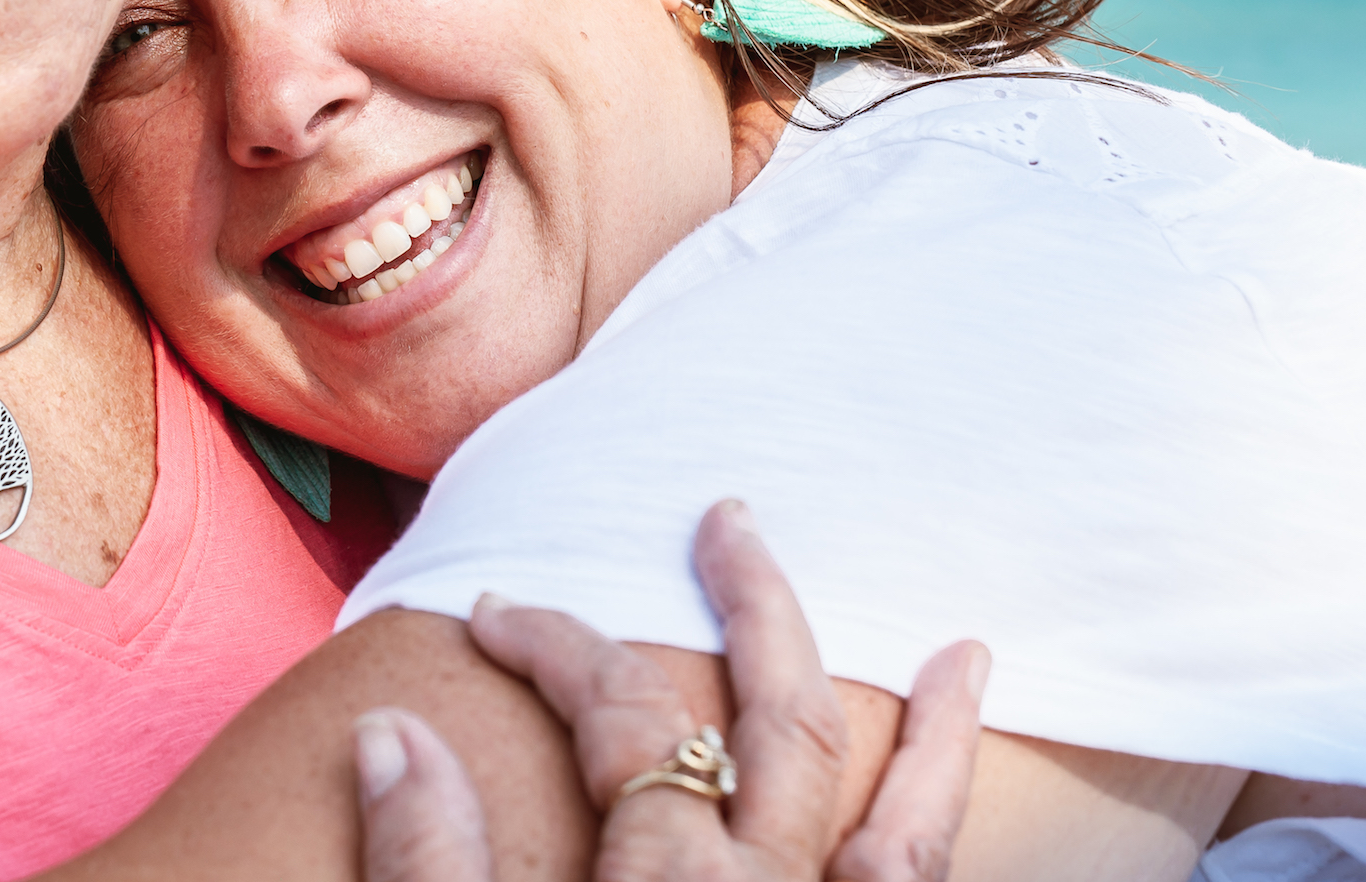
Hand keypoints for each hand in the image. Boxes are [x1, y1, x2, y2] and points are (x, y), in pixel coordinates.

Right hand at [352, 500, 988, 881]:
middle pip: (780, 721)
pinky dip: (942, 848)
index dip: (559, 644)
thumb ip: (429, 863)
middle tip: (731, 517)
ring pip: (904, 827)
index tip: (492, 612)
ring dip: (930, 731)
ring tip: (968, 651)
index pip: (625, 716)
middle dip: (757, 606)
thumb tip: (398, 729)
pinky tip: (952, 826)